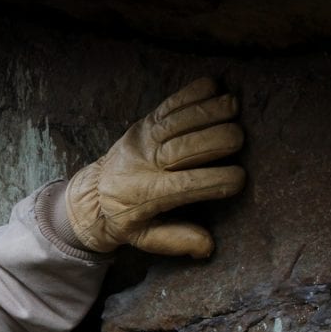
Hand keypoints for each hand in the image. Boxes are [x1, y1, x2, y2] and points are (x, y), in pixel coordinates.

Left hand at [65, 77, 245, 256]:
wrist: (90, 195)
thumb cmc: (125, 219)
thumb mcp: (144, 239)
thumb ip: (176, 241)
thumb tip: (208, 247)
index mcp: (146, 195)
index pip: (183, 186)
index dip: (212, 181)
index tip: (239, 179)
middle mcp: (143, 164)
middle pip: (181, 149)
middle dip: (213, 140)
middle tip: (239, 138)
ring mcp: (142, 140)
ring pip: (176, 122)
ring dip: (206, 111)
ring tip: (234, 106)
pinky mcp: (143, 123)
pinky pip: (167, 105)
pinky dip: (189, 93)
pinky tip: (213, 85)